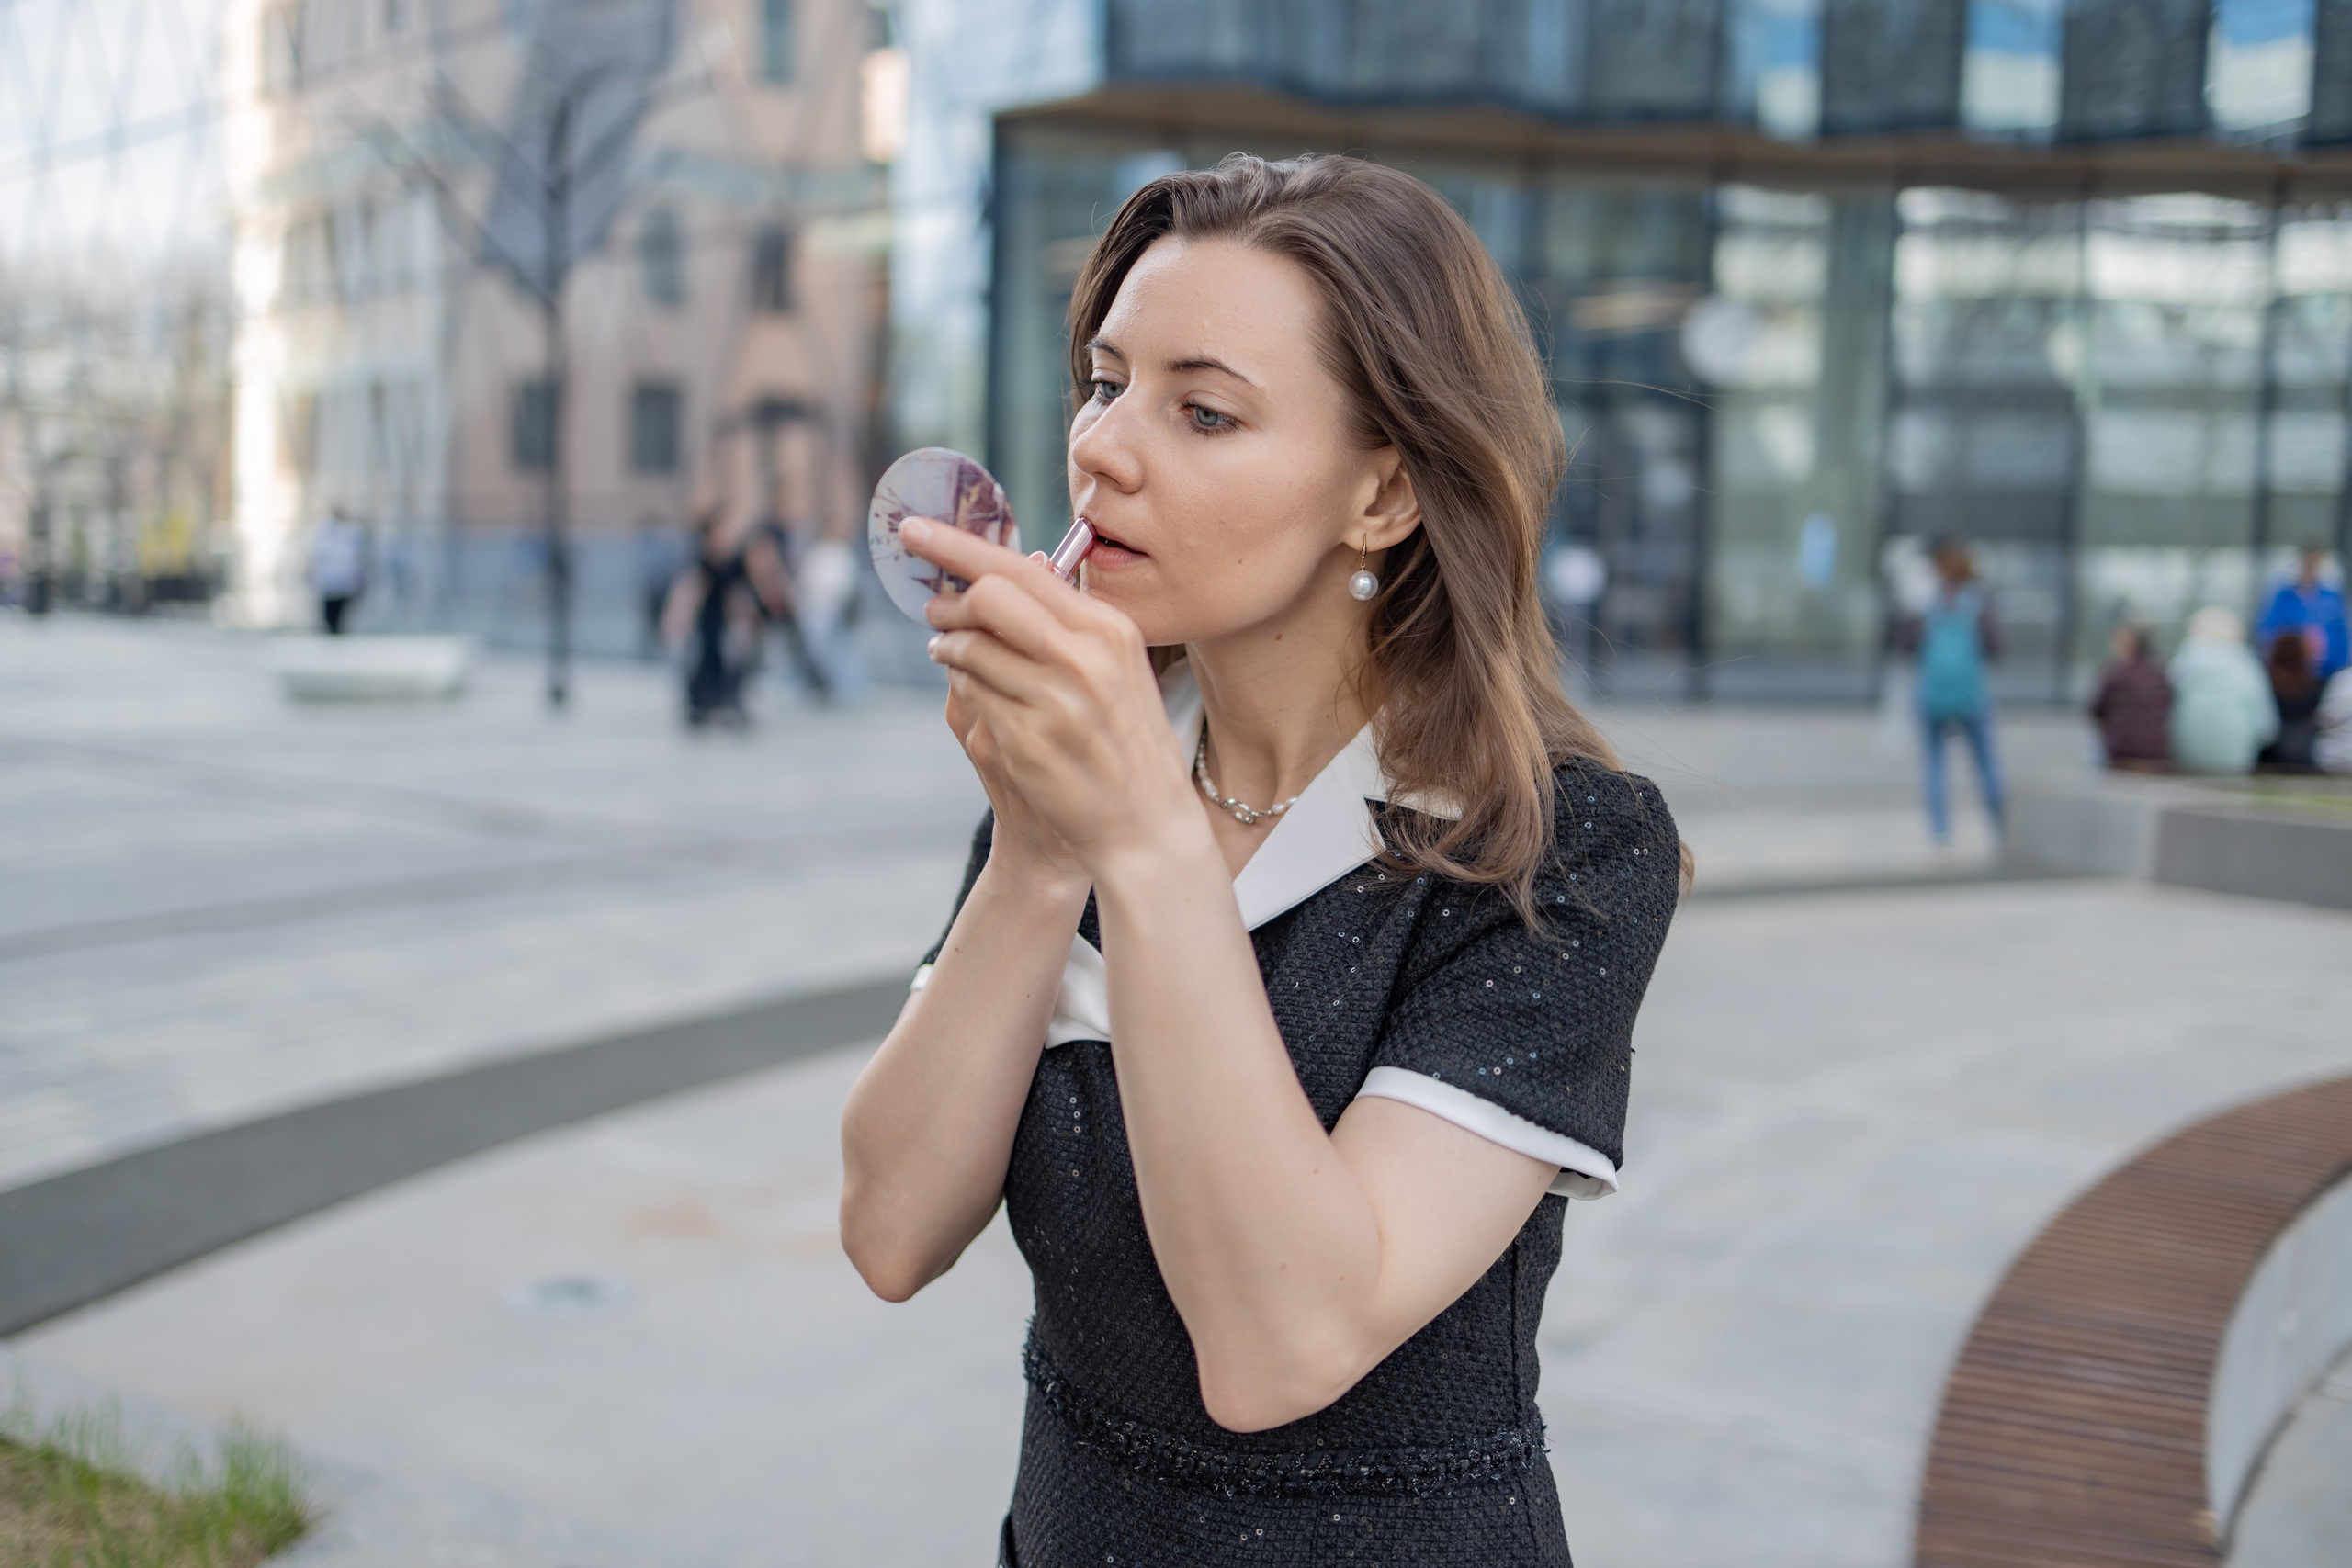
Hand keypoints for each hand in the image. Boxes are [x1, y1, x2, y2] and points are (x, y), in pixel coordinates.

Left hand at [905, 517, 1199, 879]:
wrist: (1145, 825)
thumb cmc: (1124, 739)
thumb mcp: (1115, 667)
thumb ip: (1065, 619)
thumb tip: (1009, 564)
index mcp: (1108, 630)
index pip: (1024, 569)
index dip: (959, 545)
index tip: (915, 529)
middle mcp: (1086, 659)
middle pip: (989, 597)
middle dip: (951, 599)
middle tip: (934, 608)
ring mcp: (1056, 702)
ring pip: (970, 647)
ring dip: (948, 646)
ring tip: (948, 652)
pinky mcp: (1026, 742)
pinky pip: (970, 693)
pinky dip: (961, 685)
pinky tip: (969, 690)